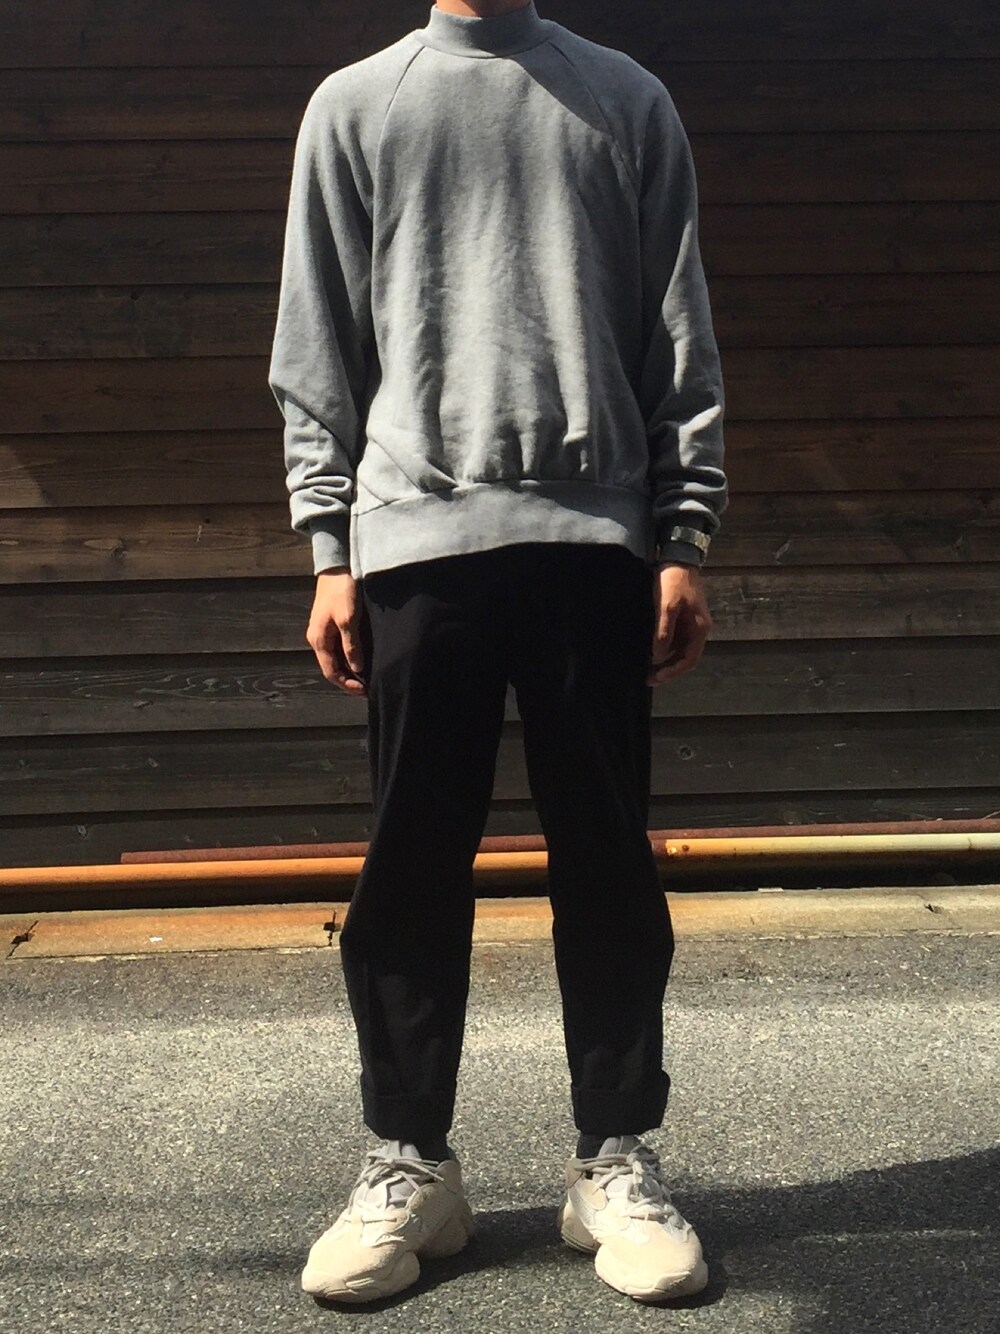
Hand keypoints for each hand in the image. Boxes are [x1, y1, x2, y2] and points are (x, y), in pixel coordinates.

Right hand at [306, 568, 367, 696]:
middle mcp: (317, 638)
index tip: (365, 690)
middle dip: (348, 680)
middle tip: (368, 687)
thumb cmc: (341, 591)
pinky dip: (349, 656)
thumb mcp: (349, 619)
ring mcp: (323, 631)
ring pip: (335, 658)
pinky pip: (338, 647)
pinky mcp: (331, 624)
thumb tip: (357, 668)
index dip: (347, 684)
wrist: (336, 566)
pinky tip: (362, 658)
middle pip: (332, 667)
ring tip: (367, 676)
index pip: (331, 672)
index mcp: (319, 640)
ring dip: (349, 669)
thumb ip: (351, 645)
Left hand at [648, 563, 711, 685]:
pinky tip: (650, 652)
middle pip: (684, 658)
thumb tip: (657, 656)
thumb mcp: (666, 607)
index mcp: (699, 629)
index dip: (672, 672)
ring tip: (647, 668)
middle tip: (648, 677)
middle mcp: (698, 630)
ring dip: (665, 660)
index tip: (655, 678)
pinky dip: (663, 648)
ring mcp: (690, 624)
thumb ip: (663, 632)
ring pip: (679, 650)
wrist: (678, 558)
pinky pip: (674, 640)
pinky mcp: (682, 618)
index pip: (689, 660)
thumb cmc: (673, 582)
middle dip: (667, 669)